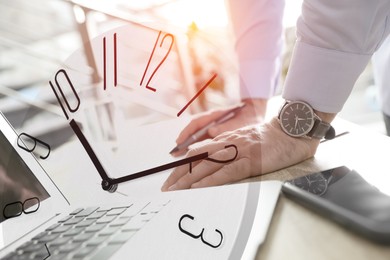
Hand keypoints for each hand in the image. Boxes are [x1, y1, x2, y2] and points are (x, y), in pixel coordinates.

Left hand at [161, 117, 320, 190]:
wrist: (290, 131)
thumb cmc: (269, 139)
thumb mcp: (243, 142)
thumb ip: (227, 150)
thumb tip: (211, 164)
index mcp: (224, 140)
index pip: (195, 152)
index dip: (180, 165)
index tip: (170, 178)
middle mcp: (227, 144)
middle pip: (196, 159)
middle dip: (178, 174)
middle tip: (166, 188)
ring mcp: (238, 151)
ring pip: (207, 165)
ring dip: (188, 179)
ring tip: (176, 191)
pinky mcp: (250, 160)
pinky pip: (227, 171)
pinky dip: (211, 180)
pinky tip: (199, 188)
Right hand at [174, 98, 266, 153]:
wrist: (256, 111)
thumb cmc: (249, 116)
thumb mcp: (240, 122)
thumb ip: (226, 127)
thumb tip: (212, 131)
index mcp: (215, 115)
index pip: (197, 123)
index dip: (187, 132)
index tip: (179, 141)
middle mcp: (211, 120)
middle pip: (194, 131)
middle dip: (183, 141)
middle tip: (174, 152)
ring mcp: (212, 126)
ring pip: (197, 136)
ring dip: (188, 145)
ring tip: (179, 155)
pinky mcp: (216, 133)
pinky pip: (203, 140)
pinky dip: (196, 147)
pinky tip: (191, 155)